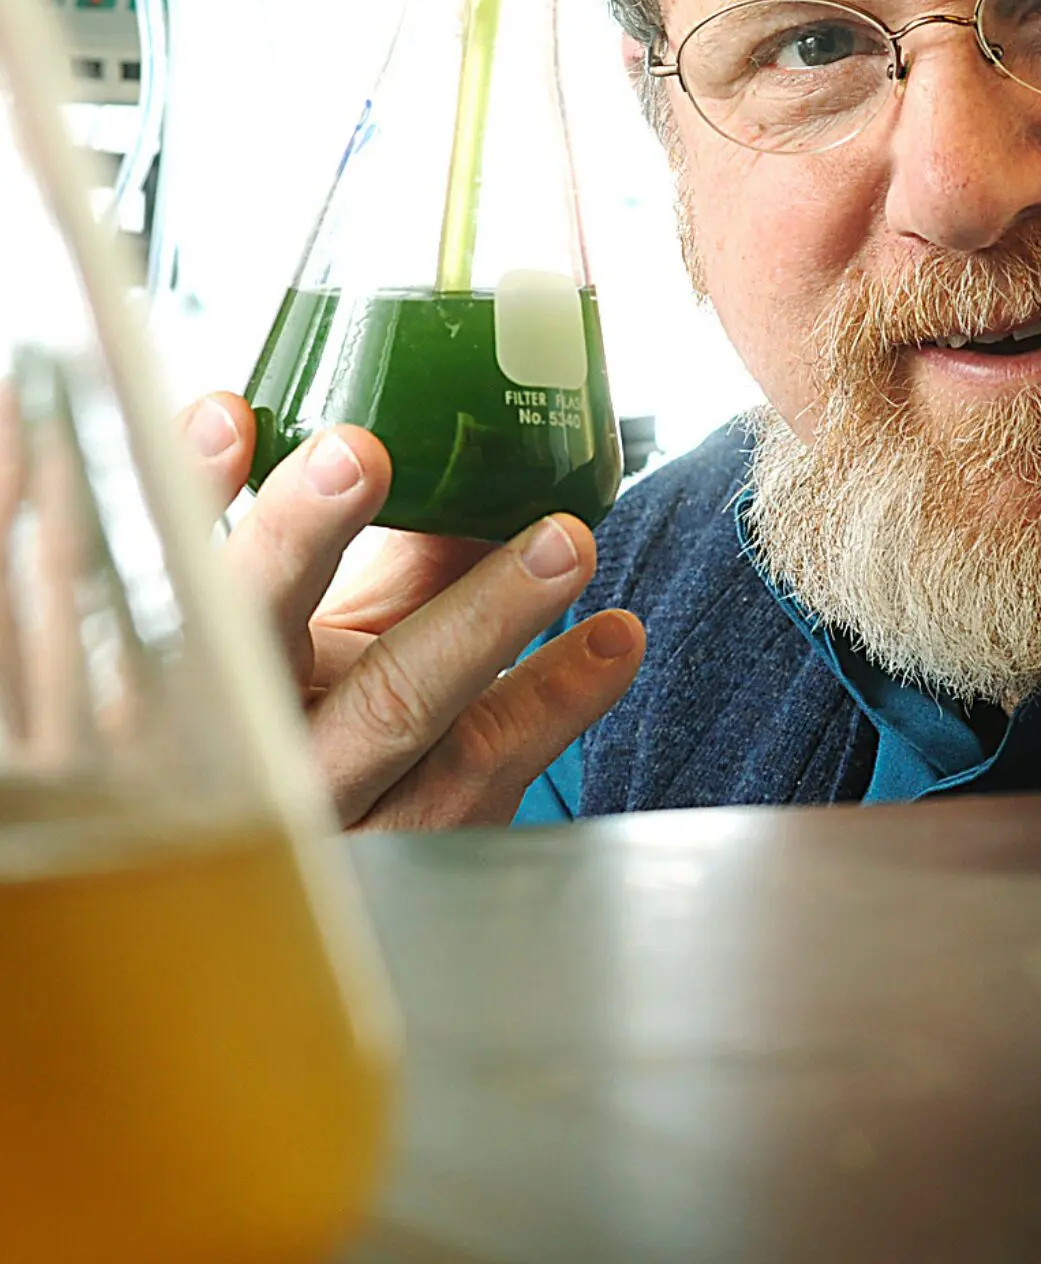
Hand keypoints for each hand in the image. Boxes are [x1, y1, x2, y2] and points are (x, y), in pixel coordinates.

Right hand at [176, 391, 645, 829]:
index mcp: (193, 667)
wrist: (323, 885)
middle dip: (302, 537)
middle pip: (252, 639)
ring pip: (393, 709)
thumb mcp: (329, 635)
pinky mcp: (410, 849)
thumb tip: (485, 456)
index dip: (186, 497)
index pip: (167, 575)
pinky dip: (558, 698)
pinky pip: (486, 770)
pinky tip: (613, 641)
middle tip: (360, 454)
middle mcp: (238, 740)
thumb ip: (394, 553)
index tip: (225, 415)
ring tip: (563, 544)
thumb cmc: (323, 720)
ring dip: (486, 615)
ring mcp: (324, 806)